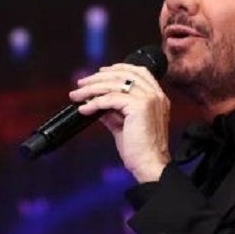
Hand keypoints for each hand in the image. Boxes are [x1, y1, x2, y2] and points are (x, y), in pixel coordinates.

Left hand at [69, 63, 170, 182]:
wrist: (149, 165)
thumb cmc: (140, 150)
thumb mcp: (123, 125)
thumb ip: (113, 112)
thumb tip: (96, 104)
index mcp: (157, 97)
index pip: (139, 72)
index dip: (118, 68)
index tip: (99, 72)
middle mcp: (156, 95)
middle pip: (124, 74)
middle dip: (99, 77)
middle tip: (81, 83)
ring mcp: (149, 99)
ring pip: (115, 84)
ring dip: (92, 88)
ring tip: (77, 95)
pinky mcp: (139, 106)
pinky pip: (111, 99)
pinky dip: (94, 103)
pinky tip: (84, 109)